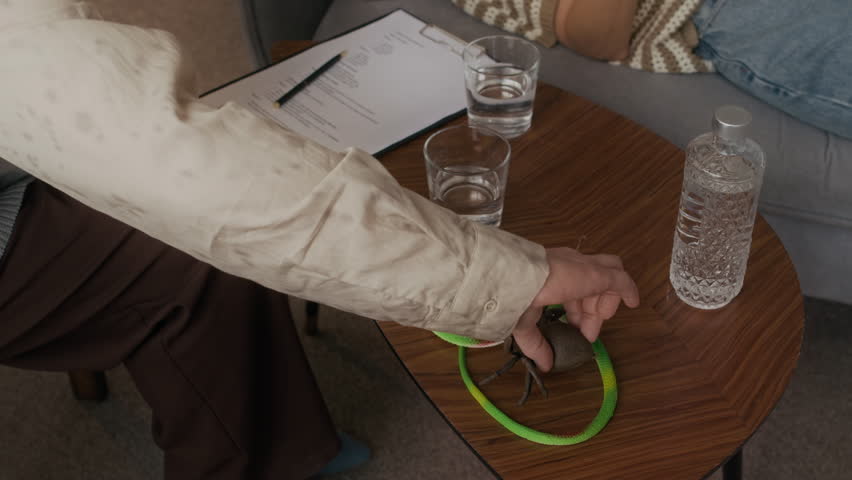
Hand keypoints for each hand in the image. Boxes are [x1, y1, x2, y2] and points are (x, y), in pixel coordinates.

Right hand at [512, 247, 639, 371]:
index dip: (575, 309)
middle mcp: (569, 265)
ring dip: (605, 300)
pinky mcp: (599, 273)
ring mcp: (585, 268)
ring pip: (607, 276)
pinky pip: (621, 279)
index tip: (574, 328)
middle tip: (587, 332)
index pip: (570, 287)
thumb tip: (545, 366)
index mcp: (550, 273)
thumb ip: (537, 344)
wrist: (517, 279)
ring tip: (602, 320)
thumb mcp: (524, 323)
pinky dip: (628, 289)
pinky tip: (634, 302)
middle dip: (590, 307)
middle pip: (590, 283)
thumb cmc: (514, 297)